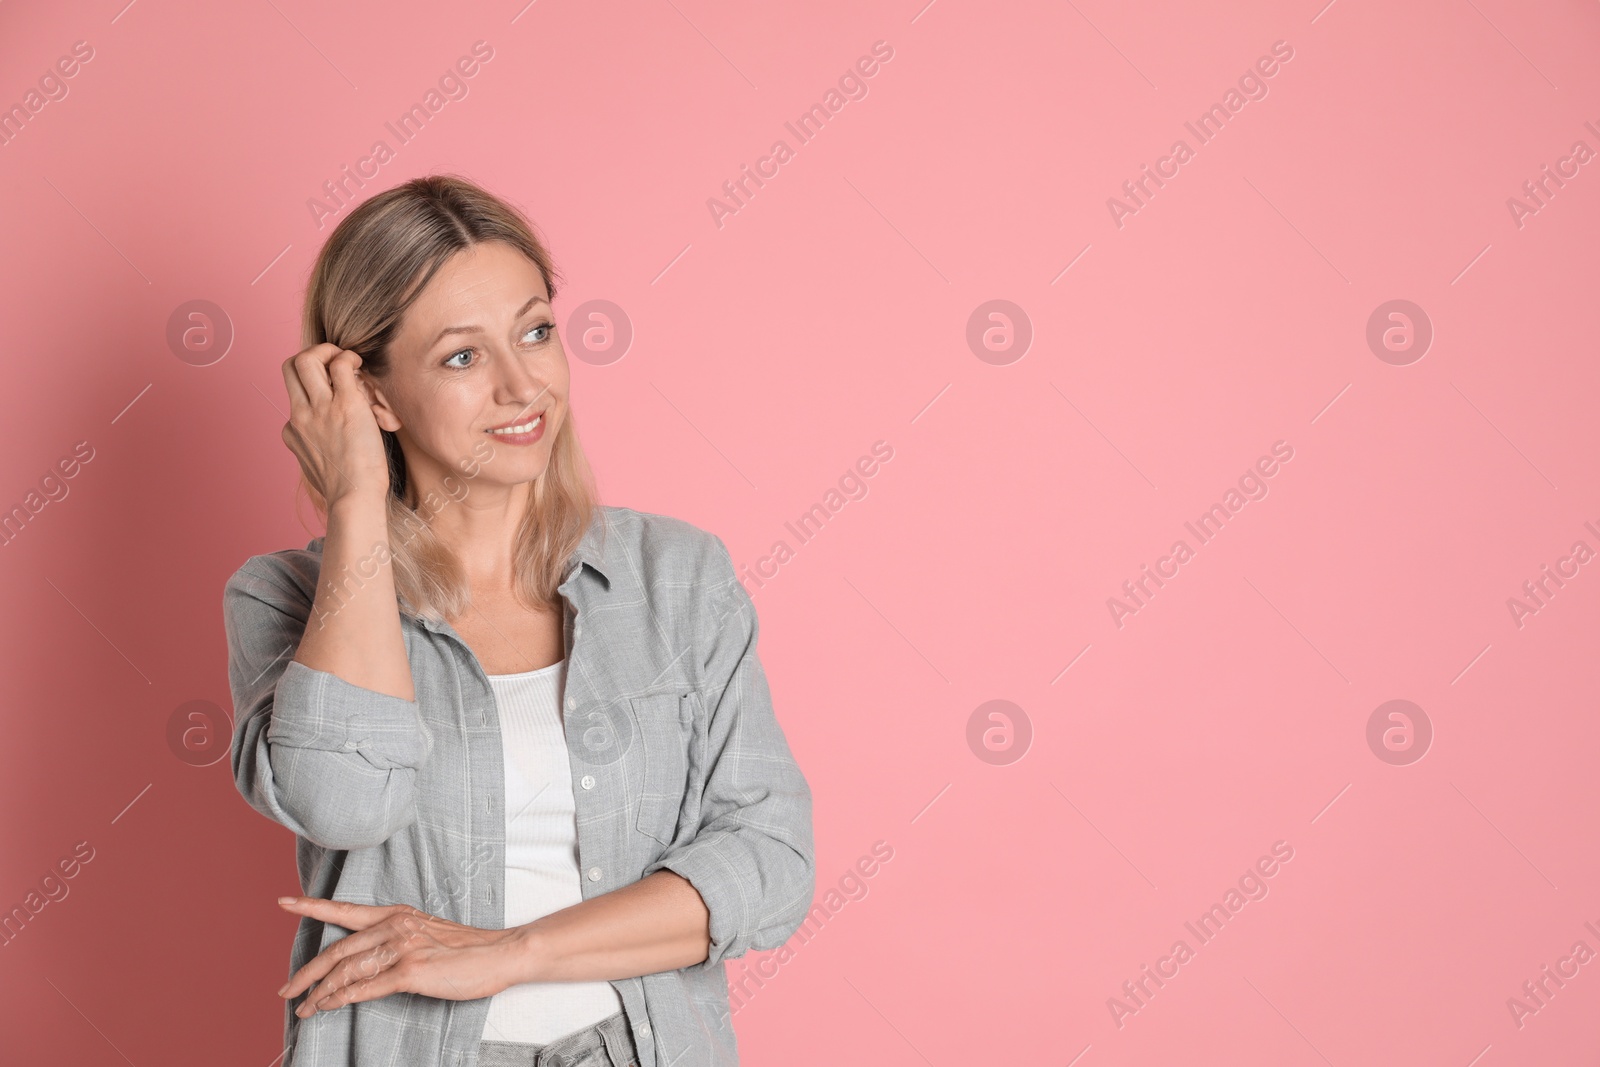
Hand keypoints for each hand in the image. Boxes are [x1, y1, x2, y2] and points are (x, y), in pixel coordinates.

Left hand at [275, 896, 527, 1016]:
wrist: (499, 953)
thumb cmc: (466, 949)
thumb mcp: (425, 934)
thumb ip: (394, 941)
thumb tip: (366, 963)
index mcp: (396, 914)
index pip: (345, 911)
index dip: (312, 907)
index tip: (284, 902)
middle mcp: (394, 927)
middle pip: (337, 950)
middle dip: (307, 973)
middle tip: (285, 989)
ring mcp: (402, 948)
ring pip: (346, 971)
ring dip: (320, 993)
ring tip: (306, 1007)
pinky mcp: (410, 972)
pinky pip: (365, 988)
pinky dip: (341, 999)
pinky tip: (328, 1006)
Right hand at [280, 343, 391, 506]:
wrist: (354, 499)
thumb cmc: (347, 489)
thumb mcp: (320, 468)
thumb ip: (317, 450)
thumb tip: (325, 446)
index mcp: (293, 431)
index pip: (294, 395)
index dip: (315, 387)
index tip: (336, 394)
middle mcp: (300, 416)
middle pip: (289, 367)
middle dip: (310, 355)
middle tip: (333, 362)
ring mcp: (320, 409)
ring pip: (306, 359)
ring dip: (327, 351)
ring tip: (348, 360)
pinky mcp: (345, 405)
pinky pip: (340, 365)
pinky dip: (349, 359)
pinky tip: (360, 368)